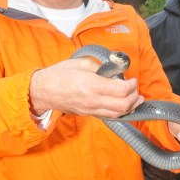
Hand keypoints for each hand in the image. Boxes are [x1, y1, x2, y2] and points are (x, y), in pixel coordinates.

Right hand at [29, 56, 144, 117]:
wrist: (44, 91)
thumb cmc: (60, 74)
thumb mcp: (82, 63)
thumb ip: (102, 68)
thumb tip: (116, 72)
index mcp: (92, 85)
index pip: (121, 90)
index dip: (131, 85)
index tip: (132, 79)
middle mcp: (93, 100)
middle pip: (123, 106)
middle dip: (134, 98)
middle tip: (135, 89)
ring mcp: (91, 110)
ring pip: (118, 114)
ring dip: (130, 107)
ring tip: (136, 99)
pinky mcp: (89, 114)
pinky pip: (109, 116)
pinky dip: (120, 111)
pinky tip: (124, 105)